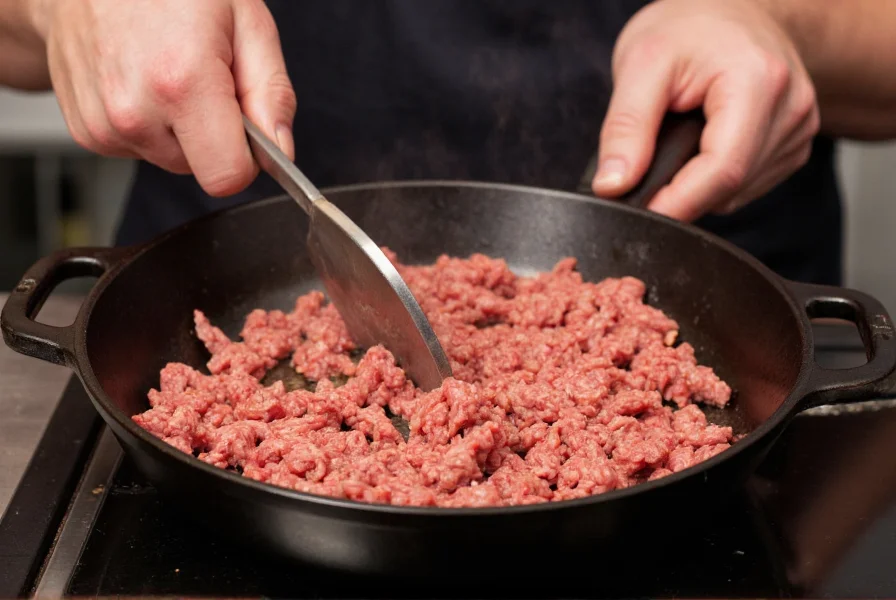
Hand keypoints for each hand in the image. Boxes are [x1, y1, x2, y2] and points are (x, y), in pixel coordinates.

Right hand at [33, 0, 296, 196]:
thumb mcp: (246, 22)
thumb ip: (272, 94)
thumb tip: (281, 151)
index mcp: (181, 84)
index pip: (228, 177)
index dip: (248, 156)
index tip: (246, 124)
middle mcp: (134, 111)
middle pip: (201, 170)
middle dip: (214, 134)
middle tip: (202, 77)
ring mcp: (103, 124)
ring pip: (170, 160)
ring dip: (179, 128)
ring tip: (167, 71)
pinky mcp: (86, 131)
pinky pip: (139, 148)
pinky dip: (149, 123)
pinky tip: (142, 80)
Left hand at [592, 0, 819, 220]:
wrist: (733, 10)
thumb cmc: (688, 29)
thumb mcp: (641, 64)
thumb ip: (625, 128)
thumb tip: (613, 185)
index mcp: (759, 82)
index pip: (722, 170)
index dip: (676, 203)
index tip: (638, 214)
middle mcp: (791, 108)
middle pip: (730, 187)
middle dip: (681, 193)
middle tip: (645, 171)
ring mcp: (799, 128)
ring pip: (737, 193)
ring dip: (697, 186)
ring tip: (678, 141)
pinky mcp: (795, 144)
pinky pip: (747, 187)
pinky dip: (716, 180)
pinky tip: (703, 144)